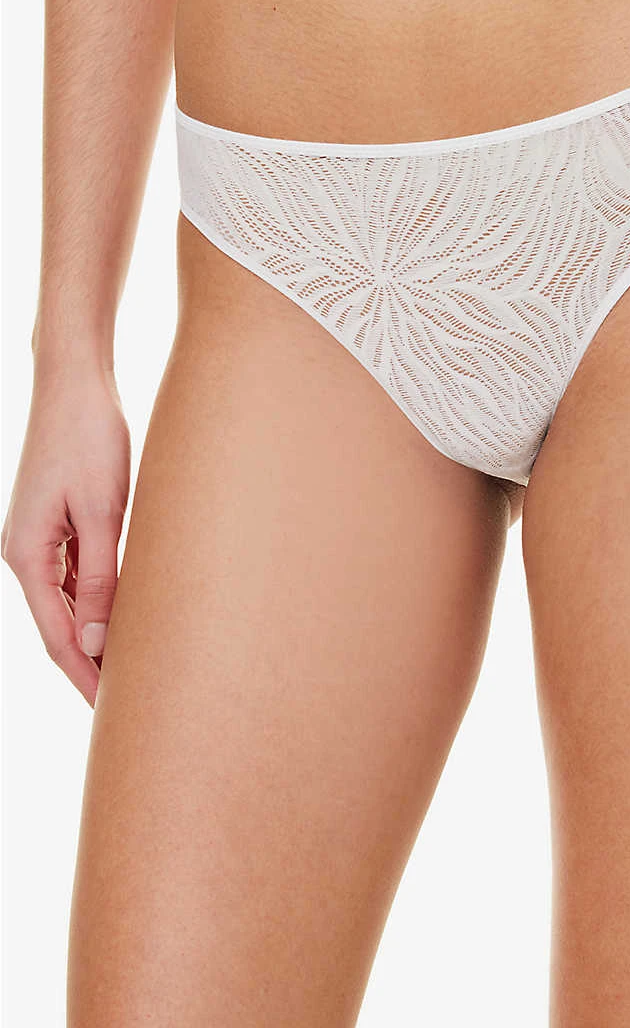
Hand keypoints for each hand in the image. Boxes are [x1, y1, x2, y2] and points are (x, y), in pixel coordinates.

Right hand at [1, 365, 129, 706]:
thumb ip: (101, 577)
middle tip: (133, 702)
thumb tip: (99, 639)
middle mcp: (26, 555)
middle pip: (60, 627)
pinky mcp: (59, 524)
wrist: (75, 384)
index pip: (58, 637)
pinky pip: (78, 577)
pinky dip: (101, 601)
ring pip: (71, 604)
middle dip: (92, 665)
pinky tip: (128, 615)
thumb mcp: (103, 511)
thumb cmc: (89, 438)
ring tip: (137, 667)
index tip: (114, 711)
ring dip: (99, 635)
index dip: (86, 676)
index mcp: (27, 557)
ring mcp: (41, 540)